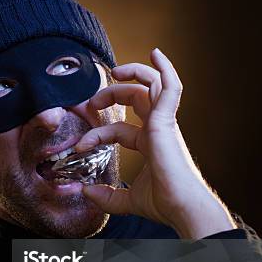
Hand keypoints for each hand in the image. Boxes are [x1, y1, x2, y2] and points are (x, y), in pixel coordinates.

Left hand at [75, 48, 236, 237]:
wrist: (181, 207)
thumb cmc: (163, 203)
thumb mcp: (127, 200)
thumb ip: (107, 197)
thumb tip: (86, 192)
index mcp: (150, 143)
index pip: (118, 129)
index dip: (96, 134)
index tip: (80, 146)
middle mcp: (158, 129)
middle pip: (137, 98)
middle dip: (112, 93)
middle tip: (91, 101)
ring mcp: (164, 123)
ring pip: (153, 85)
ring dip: (134, 72)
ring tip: (115, 71)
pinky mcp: (167, 121)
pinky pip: (171, 87)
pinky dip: (166, 68)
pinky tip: (156, 53)